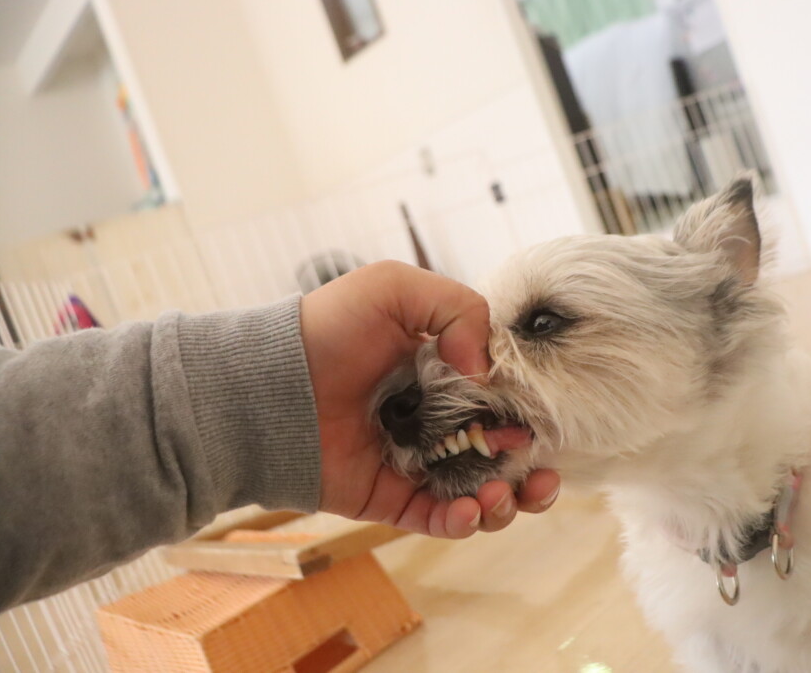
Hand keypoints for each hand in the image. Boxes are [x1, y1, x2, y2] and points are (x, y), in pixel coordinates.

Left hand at [300, 261, 559, 537]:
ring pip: (479, 494)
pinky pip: (438, 519)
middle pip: (501, 455)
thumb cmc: (328, 327)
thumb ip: (459, 309)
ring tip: (498, 494)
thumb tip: (486, 371)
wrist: (267, 381)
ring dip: (504, 502)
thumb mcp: (395, 288)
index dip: (530, 418)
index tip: (544, 427)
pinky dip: (463, 522)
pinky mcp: (391, 497)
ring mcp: (416, 462)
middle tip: (538, 475)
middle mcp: (437, 422)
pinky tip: (472, 509)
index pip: (504, 403)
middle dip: (529, 472)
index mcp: (446, 376)